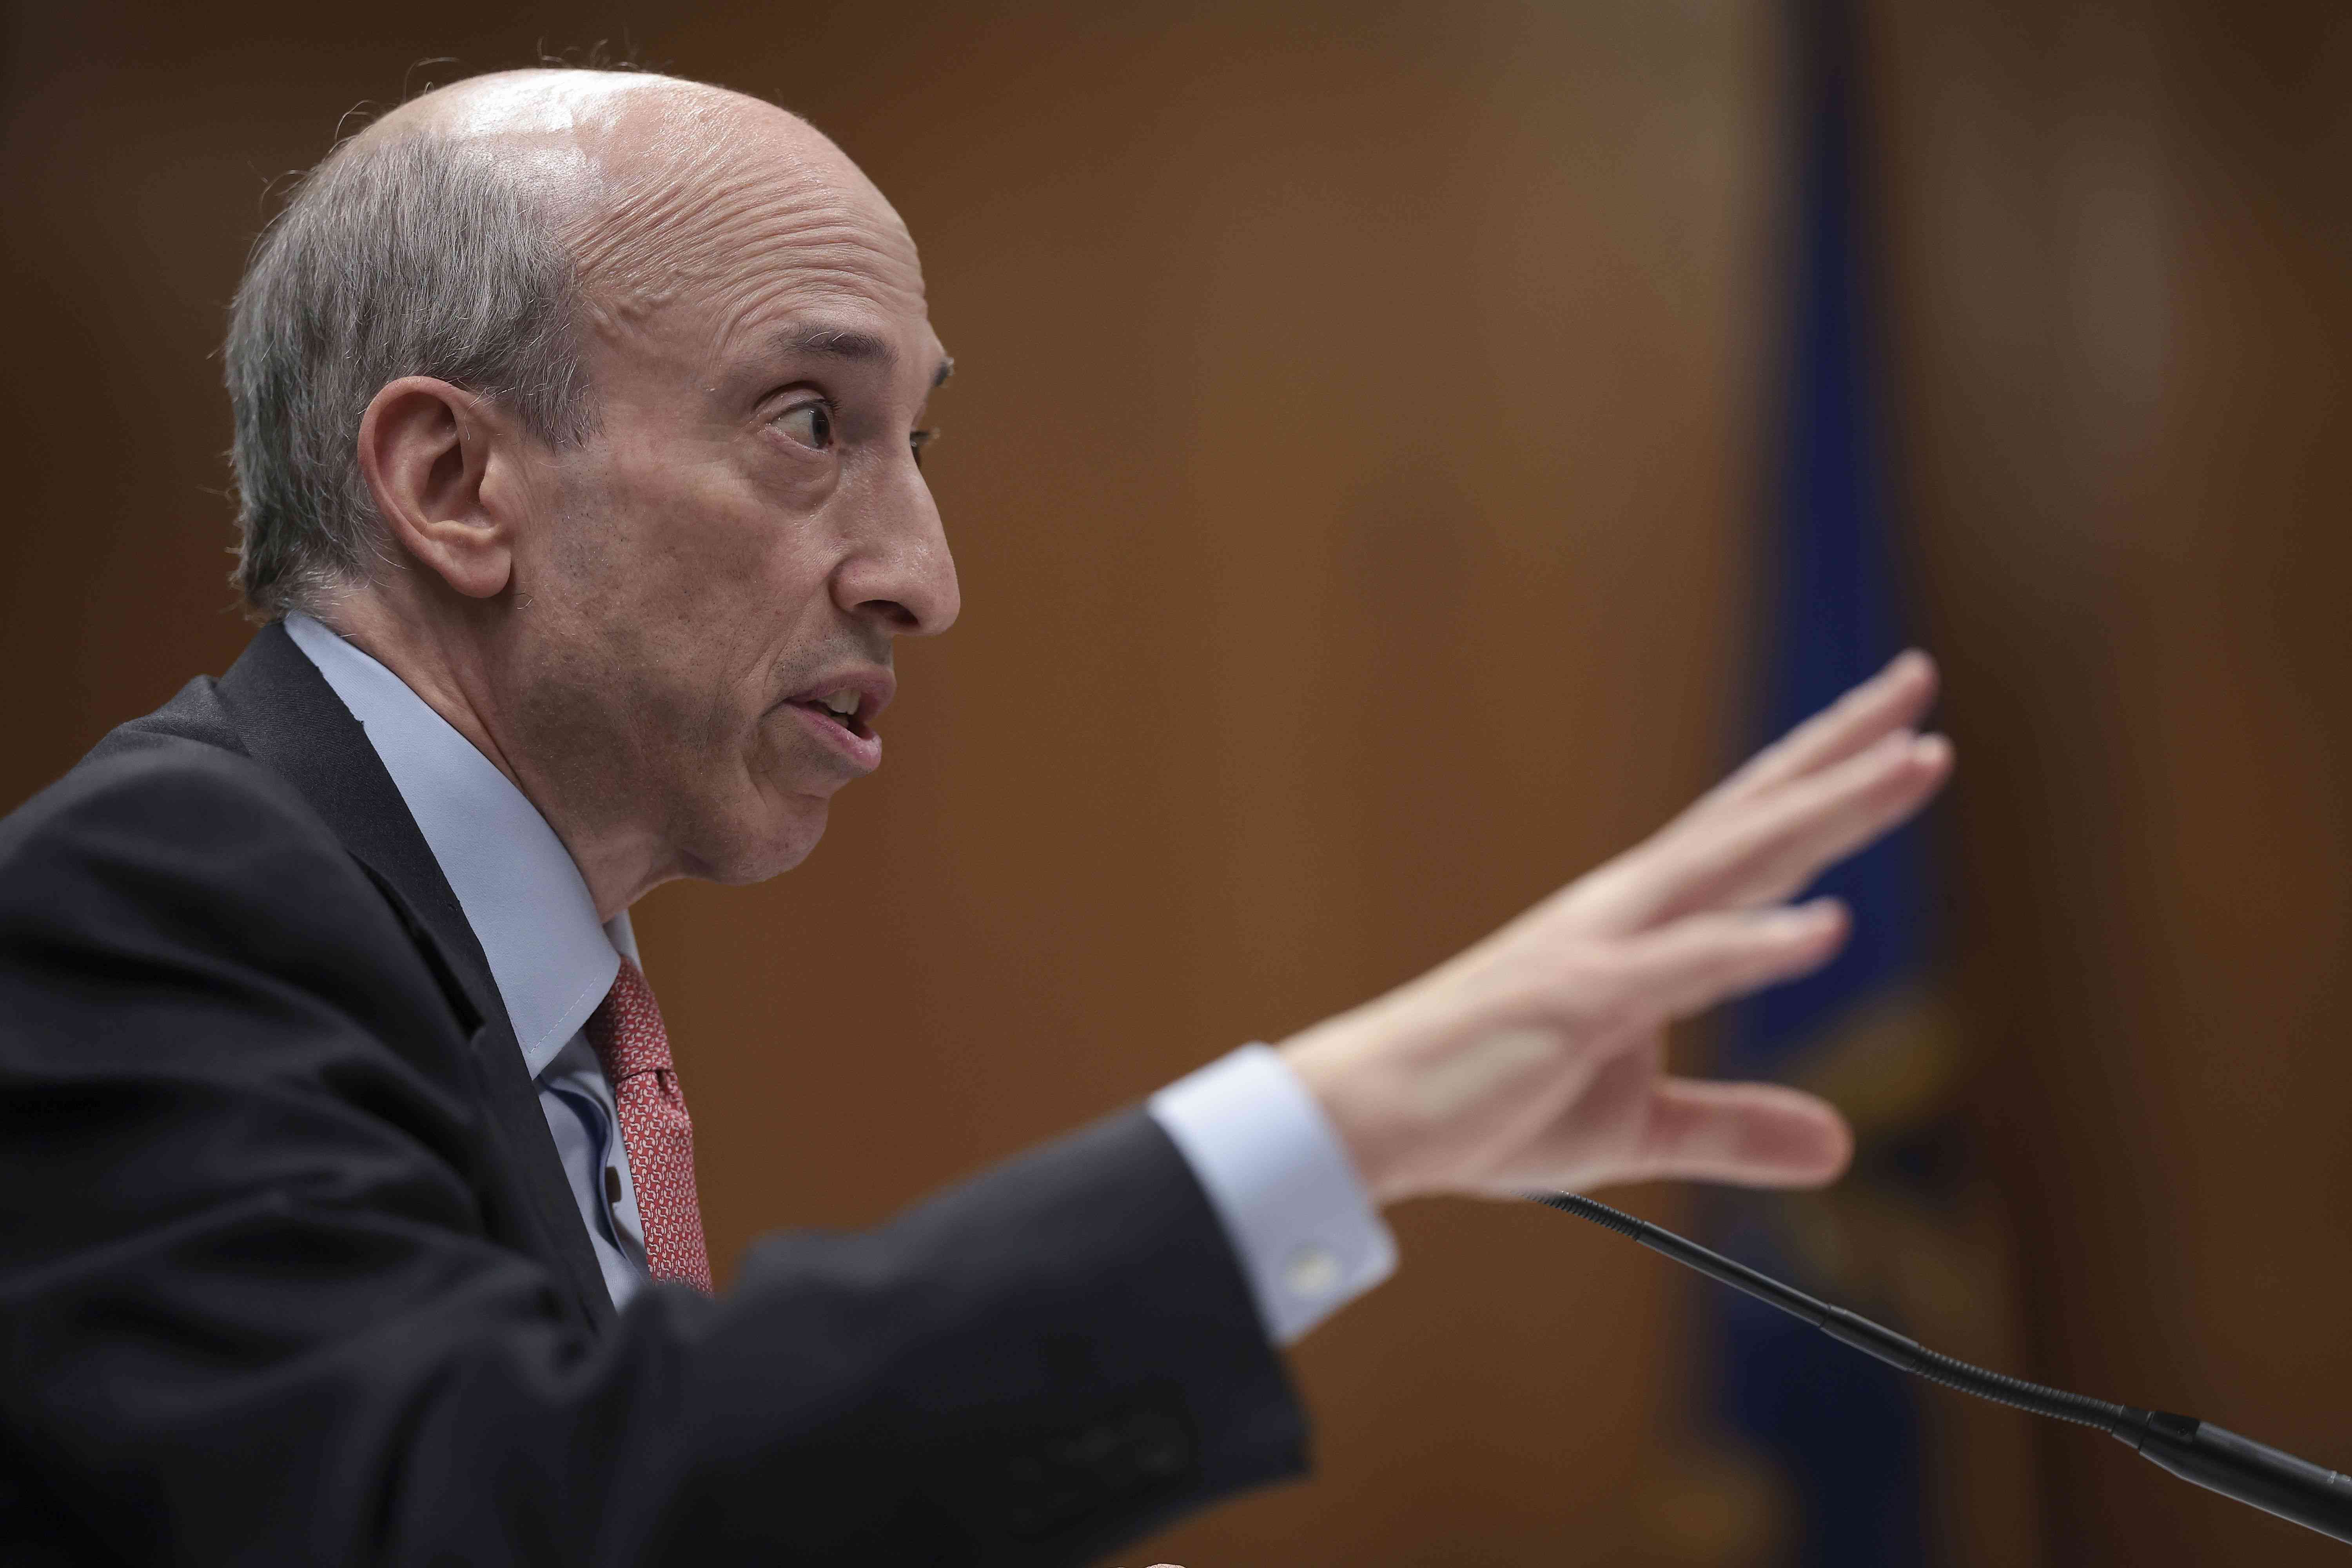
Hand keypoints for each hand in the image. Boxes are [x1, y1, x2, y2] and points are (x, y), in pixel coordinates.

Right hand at [1280, 651, 1948, 1203]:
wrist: (1375, 1115)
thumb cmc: (1487, 1104)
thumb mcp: (1638, 1128)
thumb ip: (1735, 1127)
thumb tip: (1838, 1146)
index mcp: (1640, 924)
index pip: (1753, 836)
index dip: (1826, 778)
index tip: (1900, 727)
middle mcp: (1628, 907)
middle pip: (1757, 813)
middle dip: (1842, 750)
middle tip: (1919, 681)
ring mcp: (1605, 945)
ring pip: (1739, 859)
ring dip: (1832, 808)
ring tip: (1917, 760)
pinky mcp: (1582, 998)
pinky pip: (1686, 965)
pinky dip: (1758, 944)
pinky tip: (1829, 929)